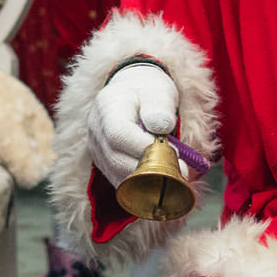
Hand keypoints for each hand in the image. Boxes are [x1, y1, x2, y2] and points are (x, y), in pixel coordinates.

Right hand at [90, 62, 178, 188]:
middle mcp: (96, 130)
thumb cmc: (148, 92)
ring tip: (176, 176)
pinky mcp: (104, 164)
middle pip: (117, 160)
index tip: (171, 150)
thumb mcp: (158, 90)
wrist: (132, 95)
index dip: (143, 147)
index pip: (118, 134)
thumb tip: (161, 126)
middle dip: (151, 169)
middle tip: (180, 170)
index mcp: (107, 106)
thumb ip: (159, 106)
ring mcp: (96, 149)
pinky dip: (143, 185)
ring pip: (118, 175)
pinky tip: (164, 181)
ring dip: (148, 181)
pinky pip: (121, 181)